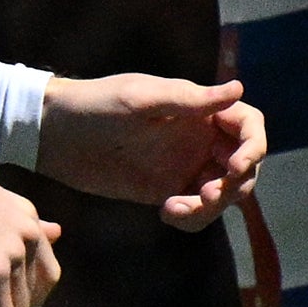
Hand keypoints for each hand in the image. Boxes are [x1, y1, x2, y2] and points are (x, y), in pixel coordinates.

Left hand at [30, 73, 265, 227]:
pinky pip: (196, 210)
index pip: (248, 126)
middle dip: (234, 185)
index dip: (254, 146)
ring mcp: (185, 166)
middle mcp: (199, 138)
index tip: (237, 166)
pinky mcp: (167, 190)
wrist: (53, 135)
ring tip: (176, 208)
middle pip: (244, 165)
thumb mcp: (141, 99)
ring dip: (212, 206)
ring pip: (224, 192)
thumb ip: (190, 100)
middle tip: (207, 196)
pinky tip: (166, 213)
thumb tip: (238, 88)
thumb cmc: (94, 105)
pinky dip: (192, 217)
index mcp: (198, 110)